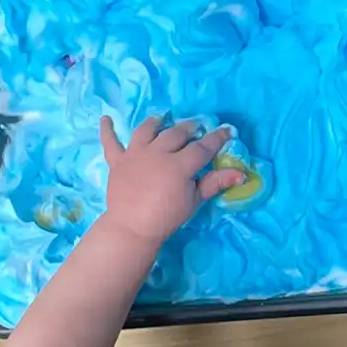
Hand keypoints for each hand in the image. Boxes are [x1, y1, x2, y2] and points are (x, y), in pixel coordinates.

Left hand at [100, 117, 239, 245]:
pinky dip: (107, 130)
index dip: (217, 138)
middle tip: (197, 126)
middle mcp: (157, 153)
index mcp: (179, 164)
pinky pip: (110, 143)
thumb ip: (215, 183)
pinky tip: (106, 119)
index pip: (202, 147)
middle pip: (176, 133)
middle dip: (189, 127)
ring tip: (163, 118)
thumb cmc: (166, 216)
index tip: (227, 130)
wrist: (132, 228)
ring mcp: (135, 154)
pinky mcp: (118, 161)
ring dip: (156, 122)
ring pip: (147, 130)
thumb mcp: (194, 200)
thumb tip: (240, 173)